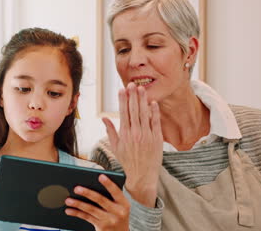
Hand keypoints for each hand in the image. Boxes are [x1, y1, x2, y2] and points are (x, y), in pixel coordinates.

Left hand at [64, 174, 129, 230]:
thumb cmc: (117, 214)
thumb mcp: (119, 206)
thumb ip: (110, 196)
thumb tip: (90, 184)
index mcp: (124, 203)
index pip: (116, 192)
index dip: (108, 184)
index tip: (100, 176)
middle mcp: (118, 212)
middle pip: (100, 200)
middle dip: (87, 193)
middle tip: (76, 188)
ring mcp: (109, 220)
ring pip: (91, 209)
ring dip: (78, 204)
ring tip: (68, 200)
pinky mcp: (101, 227)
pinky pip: (87, 217)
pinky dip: (77, 213)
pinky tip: (69, 210)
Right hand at [102, 83, 162, 206]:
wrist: (142, 176)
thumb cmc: (127, 161)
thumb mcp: (116, 147)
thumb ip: (110, 131)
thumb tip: (104, 118)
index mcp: (124, 134)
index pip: (123, 113)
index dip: (123, 100)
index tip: (122, 89)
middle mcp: (135, 133)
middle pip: (134, 110)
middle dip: (132, 96)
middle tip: (132, 84)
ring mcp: (147, 135)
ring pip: (144, 114)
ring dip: (142, 100)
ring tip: (141, 89)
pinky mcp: (157, 139)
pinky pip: (156, 122)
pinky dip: (154, 112)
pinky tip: (153, 103)